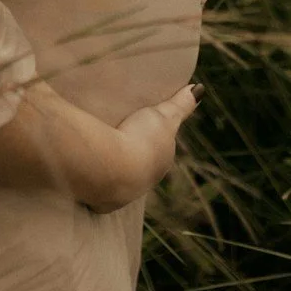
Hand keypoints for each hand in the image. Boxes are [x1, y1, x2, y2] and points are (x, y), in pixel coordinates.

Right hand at [90, 84, 199, 211]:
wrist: (113, 169)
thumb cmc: (140, 139)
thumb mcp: (163, 115)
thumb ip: (181, 104)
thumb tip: (200, 89)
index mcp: (161, 162)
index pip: (159, 152)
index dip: (150, 141)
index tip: (140, 131)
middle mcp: (146, 182)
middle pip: (140, 167)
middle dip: (132, 156)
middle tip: (118, 139)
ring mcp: (124, 195)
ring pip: (121, 180)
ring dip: (114, 170)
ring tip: (101, 154)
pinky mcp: (103, 202)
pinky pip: (101, 191)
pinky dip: (97, 182)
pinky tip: (90, 174)